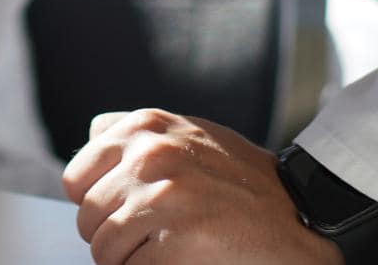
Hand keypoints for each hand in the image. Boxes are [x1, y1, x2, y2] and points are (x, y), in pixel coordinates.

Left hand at [62, 109, 341, 264]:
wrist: (302, 215)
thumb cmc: (243, 181)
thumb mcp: (191, 134)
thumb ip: (139, 132)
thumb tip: (92, 136)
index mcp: (146, 127)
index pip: (75, 178)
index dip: (96, 204)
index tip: (123, 212)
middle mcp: (150, 155)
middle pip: (88, 218)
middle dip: (112, 236)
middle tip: (152, 237)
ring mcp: (163, 198)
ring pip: (103, 249)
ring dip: (129, 260)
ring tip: (168, 250)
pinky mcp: (175, 241)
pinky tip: (180, 261)